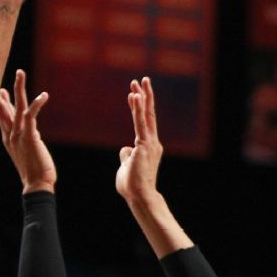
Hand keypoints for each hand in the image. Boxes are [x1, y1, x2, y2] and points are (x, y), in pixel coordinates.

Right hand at [0, 69, 56, 193]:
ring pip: (17, 106)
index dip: (1, 104)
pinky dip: (37, 104)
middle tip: (8, 77)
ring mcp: (19, 134)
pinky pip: (31, 115)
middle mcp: (11, 134)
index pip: (2, 117)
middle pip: (5, 109)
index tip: (1, 91)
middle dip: (5, 92)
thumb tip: (32, 133)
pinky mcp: (29, 135)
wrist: (36, 184)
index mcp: (9, 139)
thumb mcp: (26, 152)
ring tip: (20, 73)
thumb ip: (26, 140)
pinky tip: (43, 96)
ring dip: (19, 88)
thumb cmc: (33, 171)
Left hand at [116, 77, 163, 208]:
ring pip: (146, 116)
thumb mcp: (126, 166)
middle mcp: (152, 142)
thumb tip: (124, 149)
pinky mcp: (144, 146)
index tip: (135, 93)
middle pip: (149, 115)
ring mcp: (149, 144)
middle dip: (146, 96)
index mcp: (149, 146)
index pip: (145, 122)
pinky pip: (140, 124)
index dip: (141, 106)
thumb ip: (126, 156)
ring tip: (138, 83)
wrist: (139, 196)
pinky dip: (138, 109)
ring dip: (142, 98)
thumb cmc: (132, 184)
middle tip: (142, 79)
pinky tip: (134, 97)